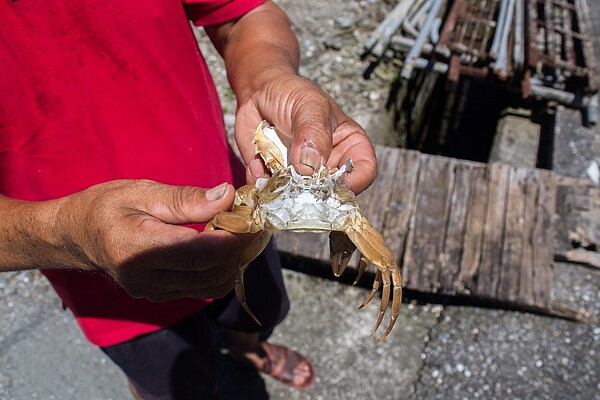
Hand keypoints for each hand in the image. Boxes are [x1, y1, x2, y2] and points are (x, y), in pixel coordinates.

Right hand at [52, 180, 256, 300]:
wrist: (76, 236)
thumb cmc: (106, 207)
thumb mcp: (142, 192)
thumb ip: (185, 199)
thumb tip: (227, 196)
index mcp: (137, 248)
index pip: (197, 253)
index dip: (232, 241)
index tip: (254, 222)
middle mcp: (145, 278)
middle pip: (210, 273)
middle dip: (239, 250)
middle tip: (252, 223)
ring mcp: (152, 292)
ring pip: (211, 286)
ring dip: (233, 263)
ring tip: (240, 234)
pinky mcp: (159, 295)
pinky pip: (202, 289)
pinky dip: (220, 271)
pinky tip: (222, 248)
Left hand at [234, 73, 377, 193]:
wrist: (259, 91)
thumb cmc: (293, 93)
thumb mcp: (309, 105)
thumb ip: (313, 134)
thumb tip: (310, 168)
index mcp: (350, 147)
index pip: (364, 172)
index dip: (352, 182)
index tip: (329, 181)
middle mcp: (329, 167)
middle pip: (332, 195)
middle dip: (314, 194)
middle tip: (296, 182)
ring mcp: (302, 178)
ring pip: (300, 201)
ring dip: (284, 192)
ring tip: (272, 167)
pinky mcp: (276, 181)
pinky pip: (270, 194)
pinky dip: (261, 182)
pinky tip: (258, 161)